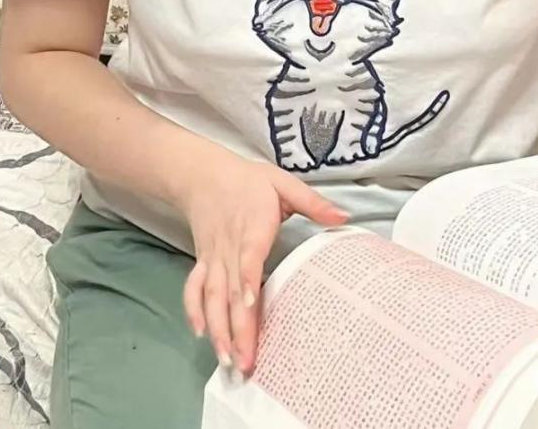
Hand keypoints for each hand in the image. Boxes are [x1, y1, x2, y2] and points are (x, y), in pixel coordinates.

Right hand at [174, 145, 347, 373]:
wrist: (203, 175)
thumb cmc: (249, 182)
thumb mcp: (283, 183)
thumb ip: (313, 202)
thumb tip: (344, 217)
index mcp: (252, 227)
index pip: (248, 256)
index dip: (248, 279)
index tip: (251, 303)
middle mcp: (229, 248)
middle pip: (230, 290)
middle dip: (237, 328)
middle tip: (246, 362)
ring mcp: (213, 258)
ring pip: (212, 296)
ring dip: (218, 329)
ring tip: (227, 359)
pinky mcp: (202, 262)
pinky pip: (194, 288)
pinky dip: (193, 310)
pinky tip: (201, 334)